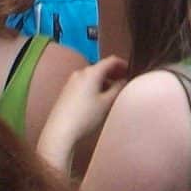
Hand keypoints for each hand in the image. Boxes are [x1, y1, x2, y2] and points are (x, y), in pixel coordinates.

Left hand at [38, 57, 129, 171]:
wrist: (60, 131)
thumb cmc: (86, 116)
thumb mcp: (107, 103)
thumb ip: (118, 88)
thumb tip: (123, 80)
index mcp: (91, 72)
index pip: (111, 60)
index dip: (123, 64)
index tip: (130, 70)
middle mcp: (80, 73)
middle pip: (100, 67)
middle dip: (113, 73)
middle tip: (124, 81)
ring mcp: (71, 82)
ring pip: (92, 76)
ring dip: (104, 81)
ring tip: (112, 92)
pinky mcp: (66, 91)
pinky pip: (84, 83)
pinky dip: (94, 86)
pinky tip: (98, 98)